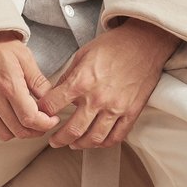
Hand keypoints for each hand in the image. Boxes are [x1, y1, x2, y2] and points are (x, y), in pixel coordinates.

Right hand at [0, 32, 60, 141]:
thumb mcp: (24, 57)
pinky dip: (0, 130)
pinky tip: (8, 120)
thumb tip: (51, 100)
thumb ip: (38, 81)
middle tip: (43, 122)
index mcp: (9, 85)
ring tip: (26, 121)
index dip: (46, 124)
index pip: (30, 118)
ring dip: (18, 132)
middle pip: (19, 131)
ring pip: (4, 135)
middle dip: (36, 130)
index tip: (52, 119)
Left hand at [37, 18, 178, 149]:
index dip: (42, 113)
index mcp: (81, 81)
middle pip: (72, 130)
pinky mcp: (131, 112)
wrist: (145, 42)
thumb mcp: (83, 54)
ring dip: (80, 144)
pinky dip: (104, 143)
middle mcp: (97, 98)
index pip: (52, 106)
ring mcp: (116, 107)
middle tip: (53, 141)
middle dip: (58, 139)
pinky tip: (96, 141)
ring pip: (94, 138)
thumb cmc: (114, 45)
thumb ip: (69, 76)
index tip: (41, 116)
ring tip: (73, 144)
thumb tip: (55, 93)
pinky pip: (116, 137)